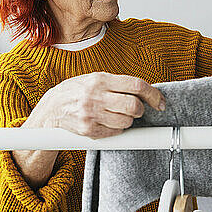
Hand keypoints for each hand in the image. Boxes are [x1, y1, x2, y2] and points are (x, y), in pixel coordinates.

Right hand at [28, 71, 165, 138]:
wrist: (52, 107)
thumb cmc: (77, 91)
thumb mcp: (94, 78)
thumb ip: (117, 83)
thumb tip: (145, 92)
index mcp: (100, 79)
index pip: (136, 85)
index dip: (153, 94)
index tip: (160, 102)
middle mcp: (96, 96)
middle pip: (134, 106)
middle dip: (140, 110)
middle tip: (136, 109)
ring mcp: (91, 115)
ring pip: (127, 122)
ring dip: (128, 120)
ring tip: (117, 114)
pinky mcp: (89, 130)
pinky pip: (116, 133)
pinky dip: (117, 129)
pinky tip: (108, 122)